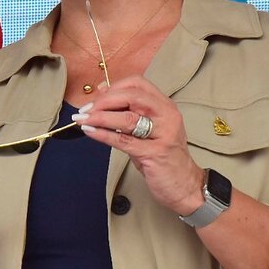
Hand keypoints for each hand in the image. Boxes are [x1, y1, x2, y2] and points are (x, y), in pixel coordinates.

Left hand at [73, 76, 203, 215]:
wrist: (186, 185)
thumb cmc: (164, 157)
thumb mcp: (149, 130)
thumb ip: (130, 113)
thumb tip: (102, 95)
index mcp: (165, 106)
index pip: (137, 84)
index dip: (113, 87)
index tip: (96, 96)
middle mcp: (167, 115)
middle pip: (132, 96)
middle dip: (104, 101)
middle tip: (86, 110)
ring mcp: (163, 134)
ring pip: (127, 118)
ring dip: (100, 117)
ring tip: (82, 120)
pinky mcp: (155, 153)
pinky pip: (124, 141)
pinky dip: (103, 134)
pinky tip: (90, 131)